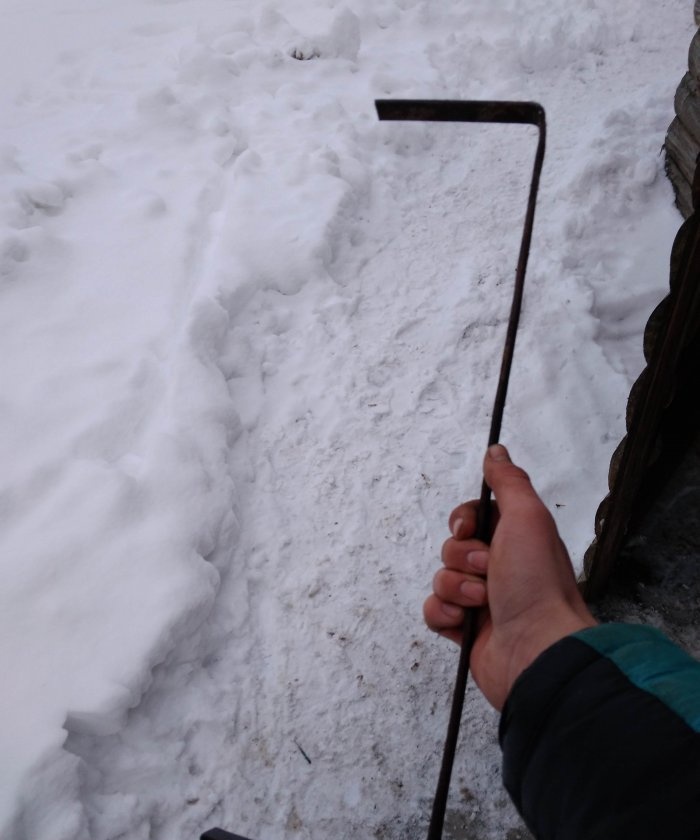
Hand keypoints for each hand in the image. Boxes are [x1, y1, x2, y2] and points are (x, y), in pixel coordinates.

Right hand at [423, 444, 596, 709]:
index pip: (470, 517)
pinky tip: (465, 623)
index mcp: (515, 540)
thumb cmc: (536, 583)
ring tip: (482, 603)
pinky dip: (444, 614)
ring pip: (440, 578)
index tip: (470, 528)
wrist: (536, 650)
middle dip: (462, 558)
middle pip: (451, 546)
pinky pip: (433, 610)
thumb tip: (496, 450)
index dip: (463, 521)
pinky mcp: (464, 630)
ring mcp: (480, 601)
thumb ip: (508, 481)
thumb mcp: (527, 517)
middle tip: (489, 572)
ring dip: (456, 588)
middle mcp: (499, 567)